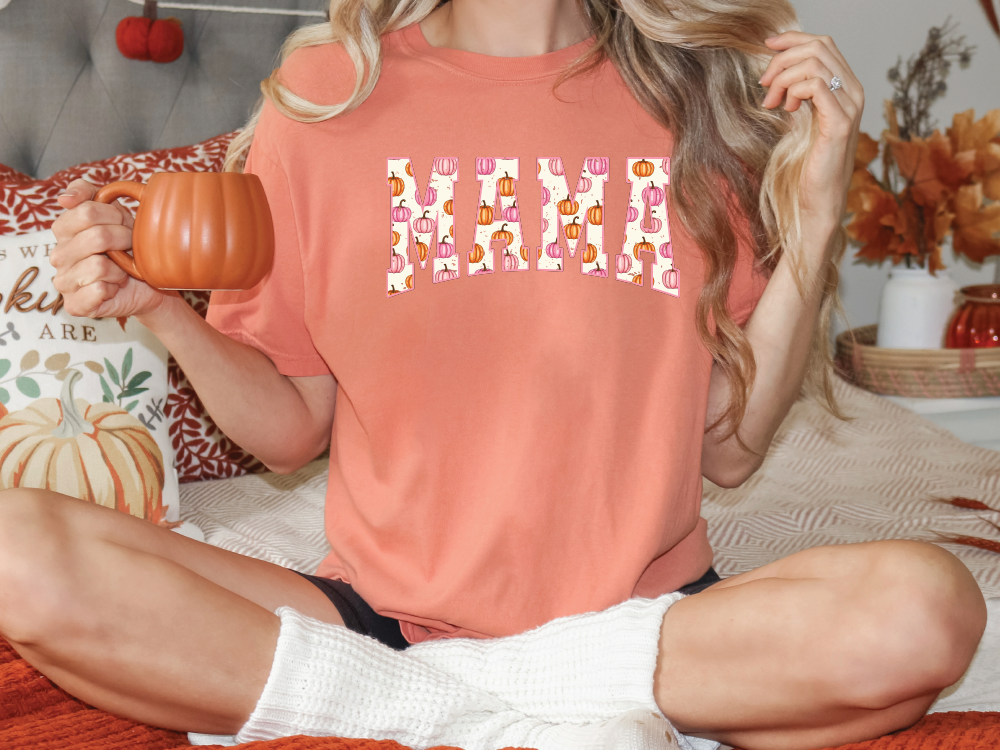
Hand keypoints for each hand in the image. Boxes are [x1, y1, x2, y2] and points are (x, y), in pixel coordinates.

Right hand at [50, 179, 171, 318]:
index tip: (125, 224)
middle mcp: (58, 255)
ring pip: (98, 264)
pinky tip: (115, 288)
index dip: (115, 216)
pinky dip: (114, 287)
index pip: (86, 211)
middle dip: (124, 241)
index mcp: (63, 230)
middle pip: (97, 237)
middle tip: (129, 248)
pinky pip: (98, 289)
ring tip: (121, 270)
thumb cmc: (129, 249)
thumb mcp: (115, 214)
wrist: (147, 286)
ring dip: (121, 268)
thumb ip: (89, 194)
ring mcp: (64, 281)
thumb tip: (64, 198)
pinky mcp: (75, 305)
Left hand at [759, 32, 863, 253]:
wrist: (816, 199)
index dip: (793, 38)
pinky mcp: (840, 123)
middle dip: (783, 59)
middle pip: (819, 47)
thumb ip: (793, 93)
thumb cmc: (805, 164)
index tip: (767, 46)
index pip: (823, 44)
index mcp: (844, 87)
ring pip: (815, 63)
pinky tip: (786, 109)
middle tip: (764, 83)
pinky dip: (793, 90)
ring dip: (784, 77)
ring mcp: (850, 106)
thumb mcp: (797, 119)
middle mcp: (853, 91)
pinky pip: (815, 86)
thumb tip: (773, 70)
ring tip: (772, 102)